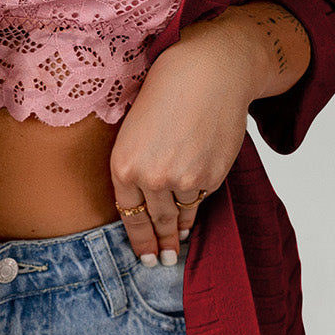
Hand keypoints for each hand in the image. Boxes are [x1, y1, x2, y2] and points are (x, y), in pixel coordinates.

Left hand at [110, 16, 259, 260]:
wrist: (208, 73)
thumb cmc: (166, 90)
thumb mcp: (132, 128)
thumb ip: (134, 165)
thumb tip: (143, 198)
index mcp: (123, 165)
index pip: (129, 215)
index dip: (138, 240)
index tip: (144, 256)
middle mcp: (151, 179)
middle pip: (155, 221)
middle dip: (160, 245)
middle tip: (163, 261)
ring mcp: (183, 180)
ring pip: (181, 213)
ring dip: (180, 228)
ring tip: (179, 242)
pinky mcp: (212, 176)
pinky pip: (202, 198)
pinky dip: (198, 204)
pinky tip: (195, 213)